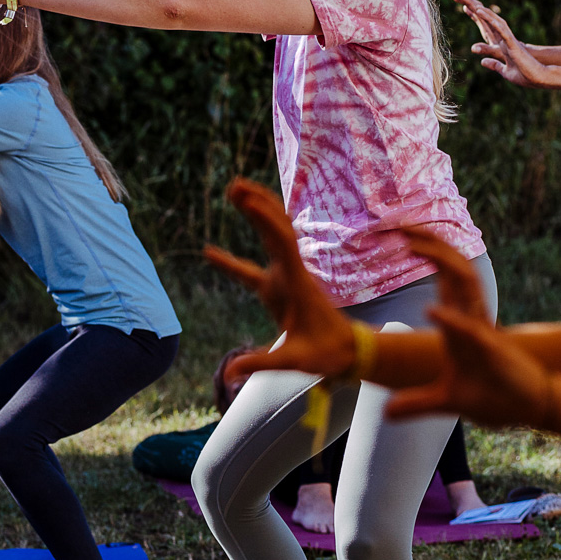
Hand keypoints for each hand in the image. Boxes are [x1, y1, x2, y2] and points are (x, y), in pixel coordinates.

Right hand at [204, 178, 355, 380]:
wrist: (349, 352)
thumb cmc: (326, 354)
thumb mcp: (293, 361)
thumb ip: (260, 363)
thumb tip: (229, 374)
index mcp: (297, 283)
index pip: (282, 243)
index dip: (266, 220)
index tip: (247, 200)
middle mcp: (293, 273)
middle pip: (277, 228)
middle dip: (257, 205)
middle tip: (233, 185)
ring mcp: (287, 277)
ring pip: (273, 235)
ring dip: (256, 212)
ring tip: (232, 192)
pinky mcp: (281, 286)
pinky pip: (258, 262)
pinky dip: (238, 257)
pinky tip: (211, 254)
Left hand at [384, 228, 553, 427]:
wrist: (526, 409)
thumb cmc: (492, 397)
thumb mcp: (445, 401)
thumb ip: (416, 403)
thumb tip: (387, 413)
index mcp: (459, 320)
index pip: (444, 276)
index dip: (427, 252)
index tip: (401, 233)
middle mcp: (471, 317)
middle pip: (453, 268)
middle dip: (431, 242)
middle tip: (402, 224)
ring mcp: (481, 331)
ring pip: (464, 285)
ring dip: (441, 262)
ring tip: (414, 244)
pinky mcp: (491, 351)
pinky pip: (470, 329)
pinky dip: (451, 319)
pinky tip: (431, 310)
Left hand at [453, 0, 549, 88]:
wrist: (536, 78)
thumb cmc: (523, 74)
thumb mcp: (504, 71)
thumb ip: (494, 64)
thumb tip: (482, 62)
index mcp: (499, 43)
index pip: (485, 26)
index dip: (475, 16)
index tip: (463, 6)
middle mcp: (502, 37)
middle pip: (486, 18)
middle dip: (472, 6)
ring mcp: (507, 38)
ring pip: (492, 19)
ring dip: (480, 9)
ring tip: (467, 0)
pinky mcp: (512, 42)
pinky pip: (499, 28)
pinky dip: (490, 19)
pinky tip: (480, 12)